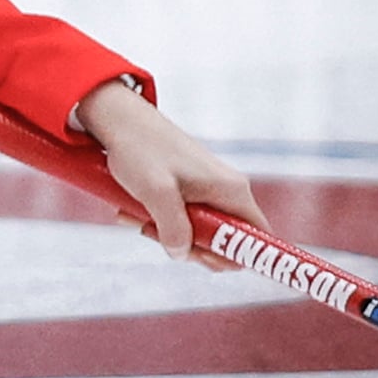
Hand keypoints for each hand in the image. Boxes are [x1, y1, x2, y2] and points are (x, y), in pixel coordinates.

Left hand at [75, 79, 270, 270]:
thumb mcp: (156, 193)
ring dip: (166, 232)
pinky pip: (181, 216)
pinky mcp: (188, 187)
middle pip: (223, 240)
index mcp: (231, 191)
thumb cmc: (139, 149)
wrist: (119, 119)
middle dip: (189, 246)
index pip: (257, 237)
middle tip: (157, 235)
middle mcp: (226, 190)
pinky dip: (158, 219)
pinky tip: (133, 211)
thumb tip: (182, 254)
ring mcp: (207, 188)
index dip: (235, 256)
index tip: (199, 258)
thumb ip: (173, 228)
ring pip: (196, 230)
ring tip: (137, 217)